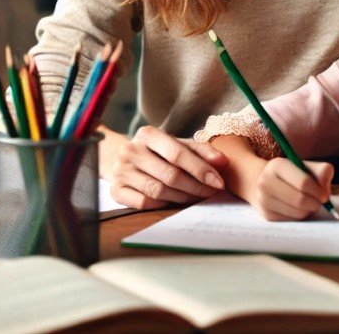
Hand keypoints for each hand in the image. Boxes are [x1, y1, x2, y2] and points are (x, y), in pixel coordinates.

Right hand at [109, 125, 229, 209]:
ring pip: (158, 190)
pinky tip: (175, 202)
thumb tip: (223, 162)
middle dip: (195, 186)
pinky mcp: (115, 190)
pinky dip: (163, 204)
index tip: (219, 182)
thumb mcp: (178, 144)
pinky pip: (144, 202)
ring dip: (183, 197)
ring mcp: (121, 171)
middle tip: (211, 193)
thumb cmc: (157, 151)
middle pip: (169, 174)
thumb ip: (201, 151)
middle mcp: (131, 151)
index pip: (177, 153)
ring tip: (197, 198)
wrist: (121, 158)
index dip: (200, 169)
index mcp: (147, 134)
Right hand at [250, 158, 333, 221]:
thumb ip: (322, 171)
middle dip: (316, 203)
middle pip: (300, 199)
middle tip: (320, 202)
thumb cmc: (292, 174)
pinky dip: (301, 216)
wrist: (265, 182)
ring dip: (309, 210)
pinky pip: (292, 220)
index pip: (303, 182)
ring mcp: (264, 200)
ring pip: (297, 212)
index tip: (325, 195)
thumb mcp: (306, 166)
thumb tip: (326, 190)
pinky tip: (299, 208)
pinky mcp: (266, 215)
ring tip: (310, 203)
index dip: (318, 191)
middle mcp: (266, 181)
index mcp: (277, 165)